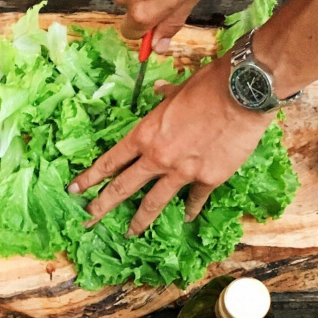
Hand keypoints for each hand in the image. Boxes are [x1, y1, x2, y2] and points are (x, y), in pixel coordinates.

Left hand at [68, 60, 272, 236]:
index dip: (90, 178)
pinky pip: (194, 199)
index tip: (75, 190)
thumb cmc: (208, 85)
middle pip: (123, 187)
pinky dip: (190, 209)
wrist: (243, 93)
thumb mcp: (178, 90)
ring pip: (153, 202)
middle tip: (88, 219)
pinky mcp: (208, 179)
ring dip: (139, 220)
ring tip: (130, 233)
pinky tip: (185, 218)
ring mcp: (182, 172)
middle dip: (102, 205)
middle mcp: (158, 158)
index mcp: (145, 135)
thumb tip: (158, 92)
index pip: (110, 162)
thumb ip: (164, 98)